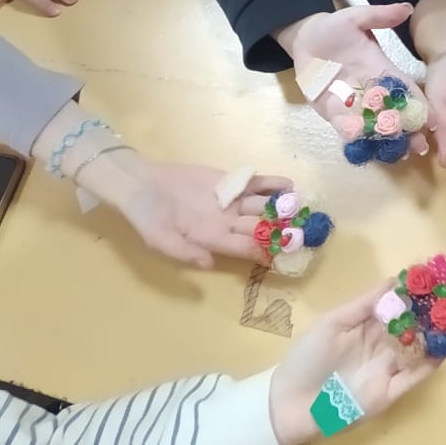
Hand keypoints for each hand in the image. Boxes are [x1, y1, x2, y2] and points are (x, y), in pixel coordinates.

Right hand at [85, 153, 291, 267]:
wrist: (140, 184)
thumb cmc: (147, 216)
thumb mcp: (159, 239)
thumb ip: (184, 251)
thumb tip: (209, 263)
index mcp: (212, 239)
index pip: (244, 248)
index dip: (263, 251)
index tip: (282, 254)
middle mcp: (226, 223)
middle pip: (259, 228)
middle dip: (281, 231)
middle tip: (305, 231)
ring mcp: (230, 201)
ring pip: (262, 206)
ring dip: (282, 207)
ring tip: (302, 206)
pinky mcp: (228, 181)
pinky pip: (254, 184)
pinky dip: (271, 184)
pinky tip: (288, 184)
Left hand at [268, 282, 440, 444]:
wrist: (290, 405)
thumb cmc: (307, 358)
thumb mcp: (332, 323)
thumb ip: (362, 305)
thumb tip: (393, 282)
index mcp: (366, 327)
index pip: (397, 307)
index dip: (415, 295)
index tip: (435, 279)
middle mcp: (381, 346)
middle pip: (413, 327)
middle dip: (434, 314)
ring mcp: (387, 370)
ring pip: (419, 350)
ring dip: (437, 337)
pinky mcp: (389, 393)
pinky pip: (414, 377)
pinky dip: (430, 365)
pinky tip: (444, 350)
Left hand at [280, 4, 432, 157]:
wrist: (305, 39)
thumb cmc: (334, 28)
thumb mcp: (356, 17)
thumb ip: (379, 16)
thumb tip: (407, 8)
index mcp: (383, 70)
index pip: (407, 90)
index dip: (420, 105)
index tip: (433, 120)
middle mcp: (372, 91)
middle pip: (394, 113)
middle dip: (408, 130)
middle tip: (420, 146)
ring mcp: (353, 103)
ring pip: (373, 124)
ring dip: (386, 139)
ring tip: (398, 153)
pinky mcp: (333, 111)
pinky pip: (345, 125)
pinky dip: (353, 135)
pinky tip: (362, 145)